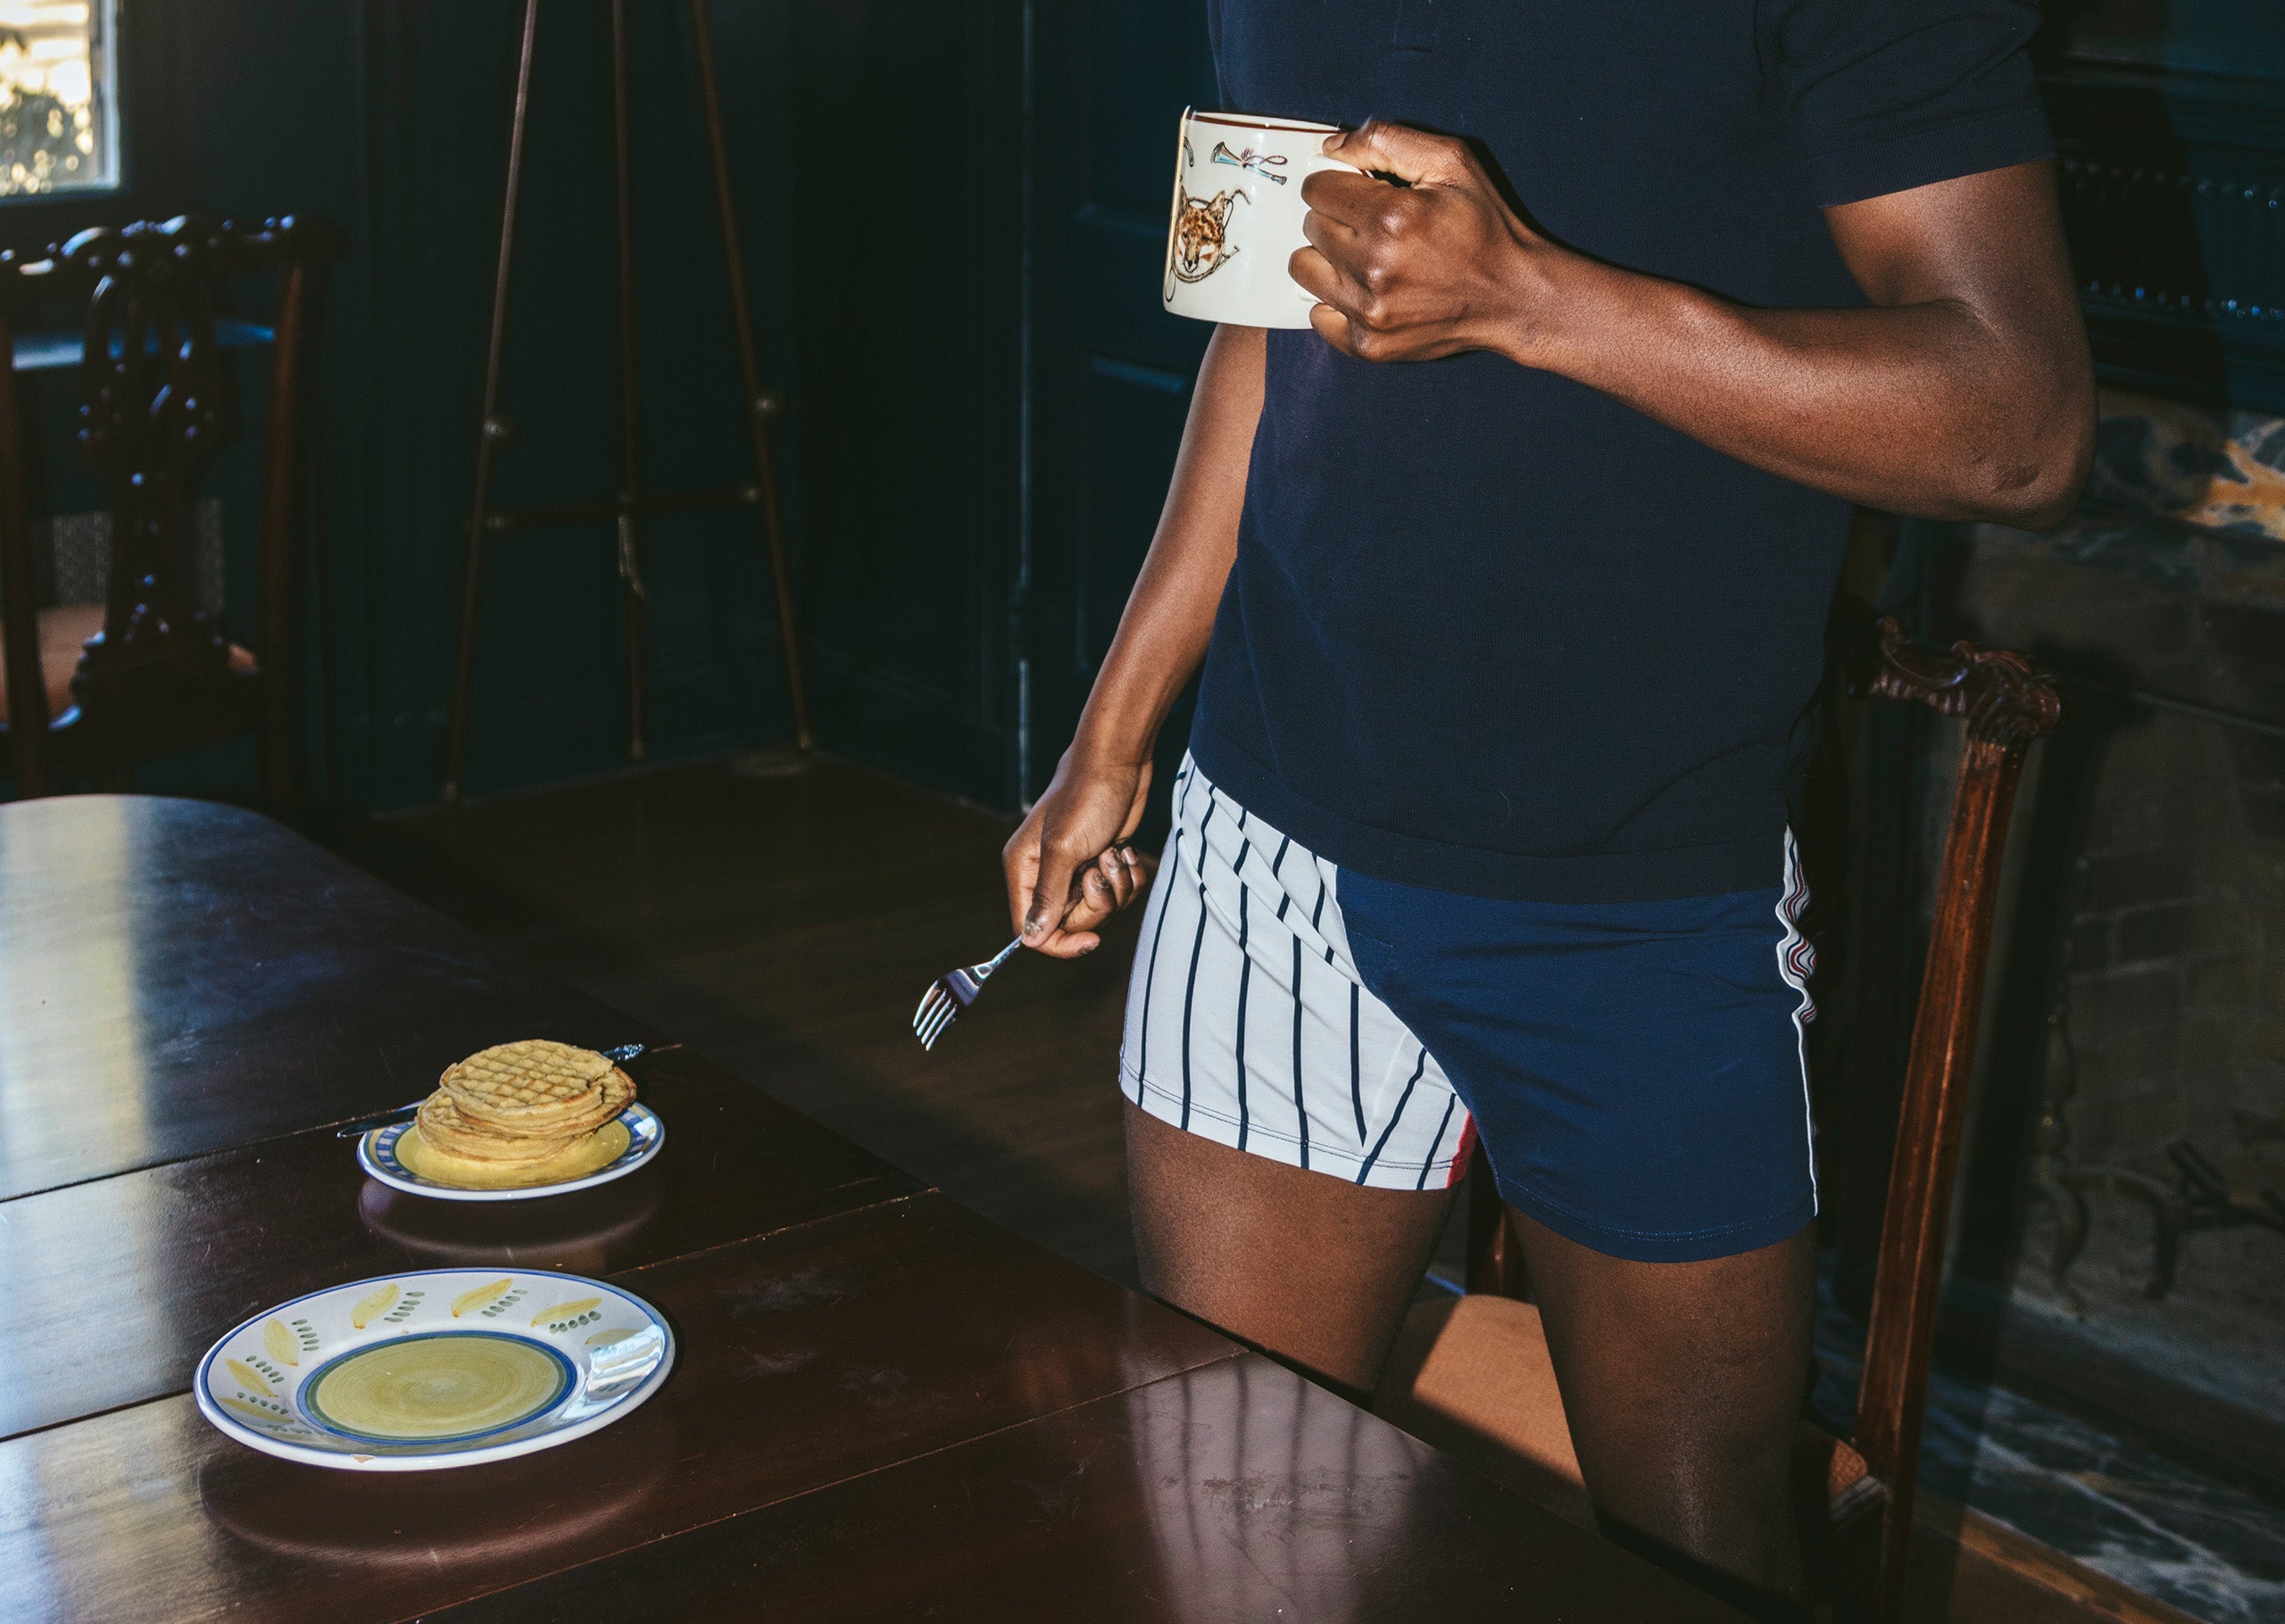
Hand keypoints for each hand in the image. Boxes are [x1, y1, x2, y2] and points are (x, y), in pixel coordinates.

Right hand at [1002, 748, 1157, 958]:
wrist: (1120, 763)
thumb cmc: (1086, 797)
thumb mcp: (1064, 849)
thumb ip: (1048, 896)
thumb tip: (1032, 939)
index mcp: (1025, 870)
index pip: (1031, 929)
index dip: (1061, 942)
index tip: (1092, 939)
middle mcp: (1046, 873)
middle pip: (1071, 923)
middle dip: (1098, 902)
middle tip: (1101, 869)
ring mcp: (1076, 870)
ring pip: (1101, 909)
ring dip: (1118, 887)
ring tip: (1114, 852)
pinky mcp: (1103, 863)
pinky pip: (1121, 893)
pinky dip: (1130, 876)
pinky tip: (1125, 850)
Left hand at [1291, 120, 1570, 364]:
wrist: (1513, 296)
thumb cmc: (1483, 224)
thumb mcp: (1451, 161)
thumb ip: (1386, 140)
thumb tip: (1331, 146)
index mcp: (1392, 217)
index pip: (1316, 189)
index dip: (1337, 184)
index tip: (1360, 191)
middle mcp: (1374, 267)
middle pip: (1310, 228)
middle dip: (1335, 218)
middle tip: (1372, 225)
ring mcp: (1369, 312)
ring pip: (1305, 271)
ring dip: (1328, 259)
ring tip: (1364, 256)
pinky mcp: (1369, 345)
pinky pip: (1318, 317)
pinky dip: (1335, 302)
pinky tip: (1367, 291)